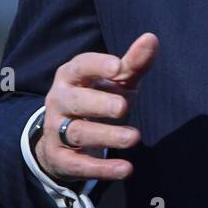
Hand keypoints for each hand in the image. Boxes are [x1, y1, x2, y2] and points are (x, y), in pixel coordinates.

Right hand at [35, 32, 158, 183]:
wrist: (63, 135)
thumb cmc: (97, 97)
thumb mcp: (115, 81)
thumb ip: (133, 62)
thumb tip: (152, 38)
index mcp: (71, 76)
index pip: (80, 66)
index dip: (97, 66)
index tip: (118, 67)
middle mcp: (59, 100)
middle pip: (76, 101)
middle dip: (99, 104)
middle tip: (124, 107)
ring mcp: (56, 129)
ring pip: (78, 133)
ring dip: (106, 136)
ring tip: (135, 137)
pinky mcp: (60, 158)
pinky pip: (78, 164)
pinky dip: (101, 168)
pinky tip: (125, 169)